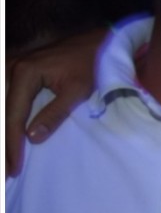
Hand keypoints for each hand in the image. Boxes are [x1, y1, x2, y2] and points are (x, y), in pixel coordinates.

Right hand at [5, 27, 106, 177]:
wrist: (99, 43)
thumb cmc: (93, 65)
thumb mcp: (78, 91)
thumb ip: (55, 114)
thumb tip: (32, 138)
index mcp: (26, 72)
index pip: (13, 115)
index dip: (12, 144)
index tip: (13, 167)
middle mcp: (13, 67)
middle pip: (2, 111)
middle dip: (4, 141)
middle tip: (6, 170)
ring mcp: (12, 67)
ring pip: (1, 105)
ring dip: (4, 131)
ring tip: (6, 157)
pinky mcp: (17, 69)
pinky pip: (6, 97)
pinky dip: (7, 116)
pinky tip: (9, 137)